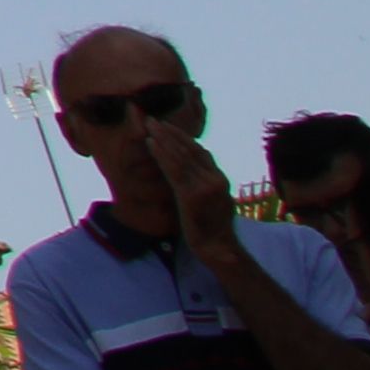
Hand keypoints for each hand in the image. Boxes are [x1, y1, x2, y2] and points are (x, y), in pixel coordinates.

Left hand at [136, 120, 241, 252]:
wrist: (218, 249)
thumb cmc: (213, 229)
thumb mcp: (215, 201)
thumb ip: (206, 184)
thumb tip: (198, 168)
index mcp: (220, 180)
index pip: (201, 152)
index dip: (183, 138)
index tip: (168, 127)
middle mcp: (215, 180)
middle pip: (190, 150)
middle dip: (170, 133)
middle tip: (153, 119)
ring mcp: (205, 187)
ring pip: (180, 156)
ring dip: (163, 138)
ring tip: (149, 125)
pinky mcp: (191, 195)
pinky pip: (173, 170)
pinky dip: (161, 154)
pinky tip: (150, 143)